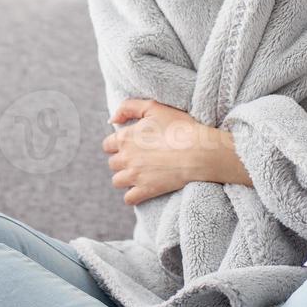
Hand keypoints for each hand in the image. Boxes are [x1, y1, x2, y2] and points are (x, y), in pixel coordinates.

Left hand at [102, 98, 251, 205]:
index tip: (130, 145)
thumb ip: (128, 108)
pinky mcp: (146, 190)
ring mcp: (135, 176)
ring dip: (126, 178)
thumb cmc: (179, 127)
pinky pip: (128, 199)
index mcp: (125, 138)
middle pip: (112, 164)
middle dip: (122, 161)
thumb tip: (111, 121)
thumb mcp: (153, 108)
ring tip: (140, 174)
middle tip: (138, 159)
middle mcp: (126, 158)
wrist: (198, 150)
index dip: (118, 144)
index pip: (107, 145)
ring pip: (117, 181)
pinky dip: (133, 196)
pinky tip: (142, 189)